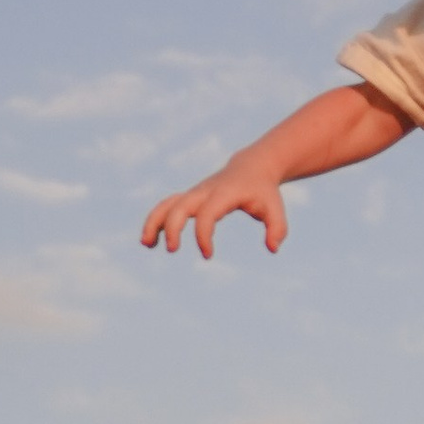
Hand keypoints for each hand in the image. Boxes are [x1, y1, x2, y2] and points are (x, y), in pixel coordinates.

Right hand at [140, 152, 290, 259]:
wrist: (252, 167)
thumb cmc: (264, 191)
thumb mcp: (276, 209)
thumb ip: (277, 229)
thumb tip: (272, 249)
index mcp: (224, 193)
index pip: (207, 214)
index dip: (203, 235)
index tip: (207, 255)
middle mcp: (205, 191)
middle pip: (180, 205)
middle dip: (172, 227)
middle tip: (172, 250)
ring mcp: (195, 193)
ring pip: (167, 204)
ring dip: (154, 222)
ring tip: (146, 244)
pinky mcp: (190, 197)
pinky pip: (167, 207)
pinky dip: (156, 221)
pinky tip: (150, 242)